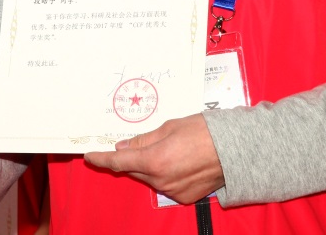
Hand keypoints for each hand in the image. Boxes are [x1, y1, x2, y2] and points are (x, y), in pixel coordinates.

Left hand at [83, 114, 224, 204]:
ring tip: (170, 150)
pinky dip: (165, 175)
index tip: (89, 156)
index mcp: (154, 160)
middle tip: (144, 144)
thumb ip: (143, 140)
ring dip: (150, 166)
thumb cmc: (204, 131)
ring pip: (149, 178)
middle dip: (133, 158)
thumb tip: (123, 147)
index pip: (118, 161)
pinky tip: (180, 163)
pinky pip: (165, 185)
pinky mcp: (184, 197)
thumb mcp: (169, 127)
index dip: (101, 159)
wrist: (235, 150)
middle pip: (134, 170)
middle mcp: (160, 180)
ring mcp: (172, 191)